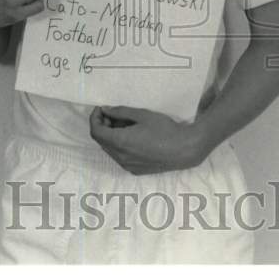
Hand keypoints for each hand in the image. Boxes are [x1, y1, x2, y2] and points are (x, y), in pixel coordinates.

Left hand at [89, 105, 209, 174]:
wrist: (183, 150)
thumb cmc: (164, 129)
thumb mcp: (142, 115)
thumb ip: (120, 112)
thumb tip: (104, 110)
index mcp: (120, 142)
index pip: (96, 131)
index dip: (94, 118)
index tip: (101, 109)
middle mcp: (120, 157)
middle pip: (101, 141)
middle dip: (102, 126)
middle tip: (113, 115)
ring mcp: (127, 166)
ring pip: (110, 150)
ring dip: (110, 137)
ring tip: (124, 125)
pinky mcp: (135, 170)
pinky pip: (119, 157)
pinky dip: (118, 146)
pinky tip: (132, 137)